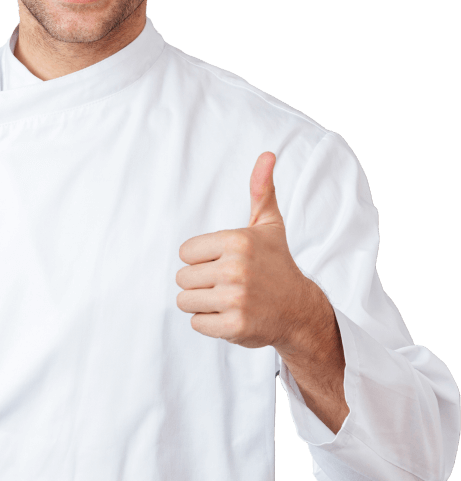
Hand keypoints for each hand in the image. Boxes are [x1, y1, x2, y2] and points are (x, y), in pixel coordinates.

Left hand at [176, 152, 317, 348]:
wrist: (299, 309)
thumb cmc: (277, 264)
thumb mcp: (268, 225)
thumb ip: (261, 190)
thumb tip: (266, 154)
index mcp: (236, 241)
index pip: (185, 253)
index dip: (201, 260)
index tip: (224, 262)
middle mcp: (235, 269)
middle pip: (182, 278)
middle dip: (200, 283)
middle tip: (227, 284)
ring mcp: (235, 299)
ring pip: (185, 301)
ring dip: (202, 304)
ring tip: (227, 299)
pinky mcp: (235, 326)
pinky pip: (197, 323)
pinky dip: (209, 323)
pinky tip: (231, 315)